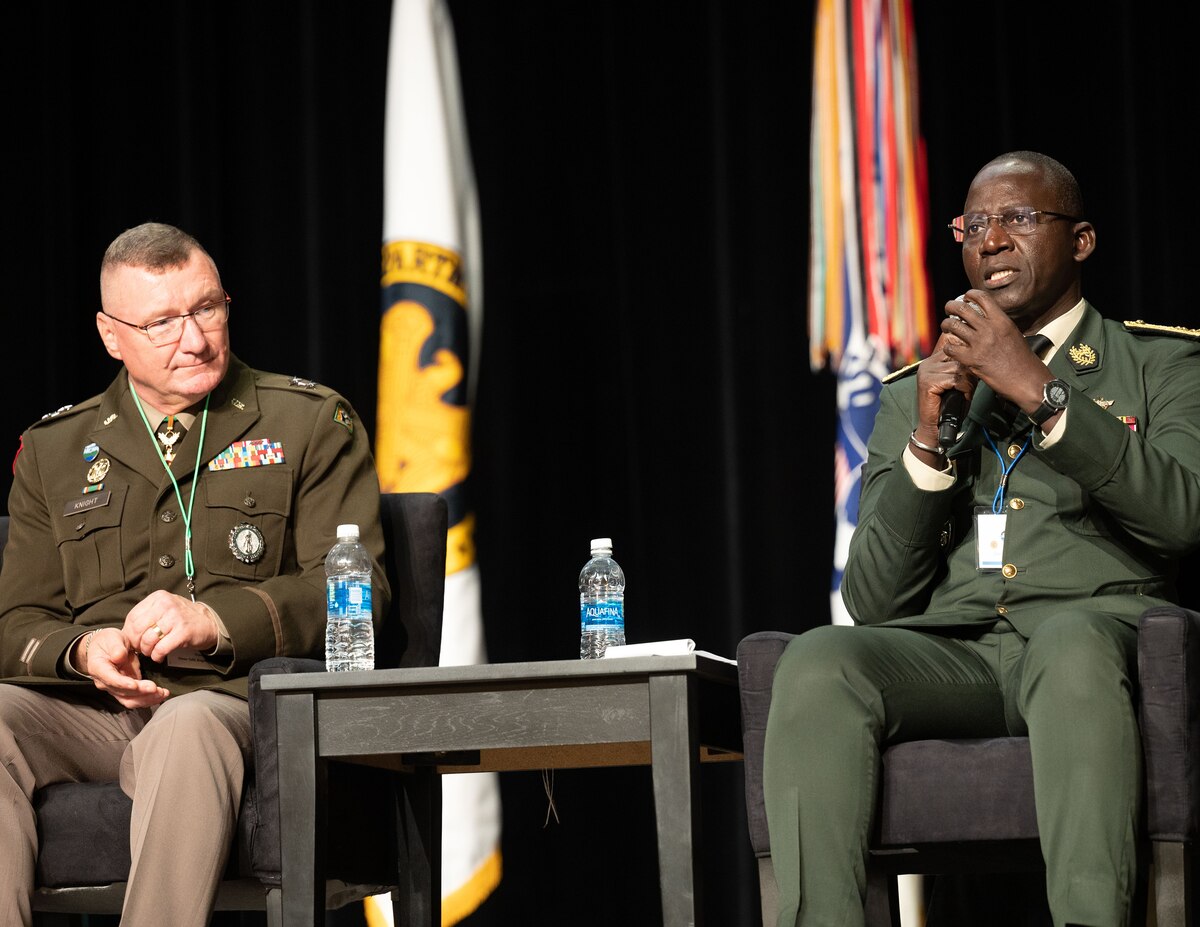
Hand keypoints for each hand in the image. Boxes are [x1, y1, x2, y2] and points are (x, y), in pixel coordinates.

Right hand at [79, 627, 169, 707]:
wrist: (104, 647)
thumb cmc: (107, 641)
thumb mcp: (112, 638)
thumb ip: (116, 648)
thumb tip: (118, 657)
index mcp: (99, 669)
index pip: (111, 679)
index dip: (123, 684)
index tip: (135, 685)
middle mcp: (105, 682)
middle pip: (122, 693)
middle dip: (140, 693)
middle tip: (155, 688)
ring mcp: (115, 688)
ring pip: (129, 700)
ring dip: (146, 699)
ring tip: (162, 693)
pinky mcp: (125, 689)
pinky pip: (136, 698)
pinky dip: (148, 698)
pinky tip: (160, 694)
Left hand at [121, 590, 219, 663]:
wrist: (210, 622)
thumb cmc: (182, 618)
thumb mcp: (164, 608)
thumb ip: (147, 616)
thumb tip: (127, 633)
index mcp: (158, 597)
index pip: (132, 617)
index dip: (130, 633)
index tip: (135, 640)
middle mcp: (166, 604)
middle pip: (137, 629)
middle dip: (137, 643)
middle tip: (143, 648)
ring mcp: (175, 617)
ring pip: (148, 640)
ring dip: (147, 651)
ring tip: (152, 652)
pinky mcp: (183, 632)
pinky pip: (161, 648)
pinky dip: (157, 656)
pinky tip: (160, 656)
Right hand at [914, 330, 976, 446]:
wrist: (935, 428)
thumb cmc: (949, 407)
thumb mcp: (957, 383)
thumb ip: (963, 369)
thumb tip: (979, 354)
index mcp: (932, 361)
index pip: (956, 349)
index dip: (968, 363)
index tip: (970, 377)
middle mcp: (927, 364)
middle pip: (959, 359)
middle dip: (969, 374)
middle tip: (967, 388)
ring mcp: (926, 372)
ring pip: (959, 370)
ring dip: (967, 384)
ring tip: (964, 394)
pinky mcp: (928, 383)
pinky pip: (955, 380)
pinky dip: (964, 389)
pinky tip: (961, 397)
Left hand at [940, 291, 1052, 412]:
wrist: (1027, 380)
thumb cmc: (1022, 359)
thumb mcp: (1013, 334)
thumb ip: (998, 325)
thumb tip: (985, 319)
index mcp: (1001, 320)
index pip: (982, 297)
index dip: (970, 294)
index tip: (965, 297)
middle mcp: (989, 329)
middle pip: (962, 309)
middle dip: (951, 306)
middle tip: (948, 308)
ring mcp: (979, 344)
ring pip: (953, 326)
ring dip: (946, 325)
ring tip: (946, 327)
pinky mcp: (972, 360)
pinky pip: (951, 348)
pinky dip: (948, 347)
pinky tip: (951, 348)